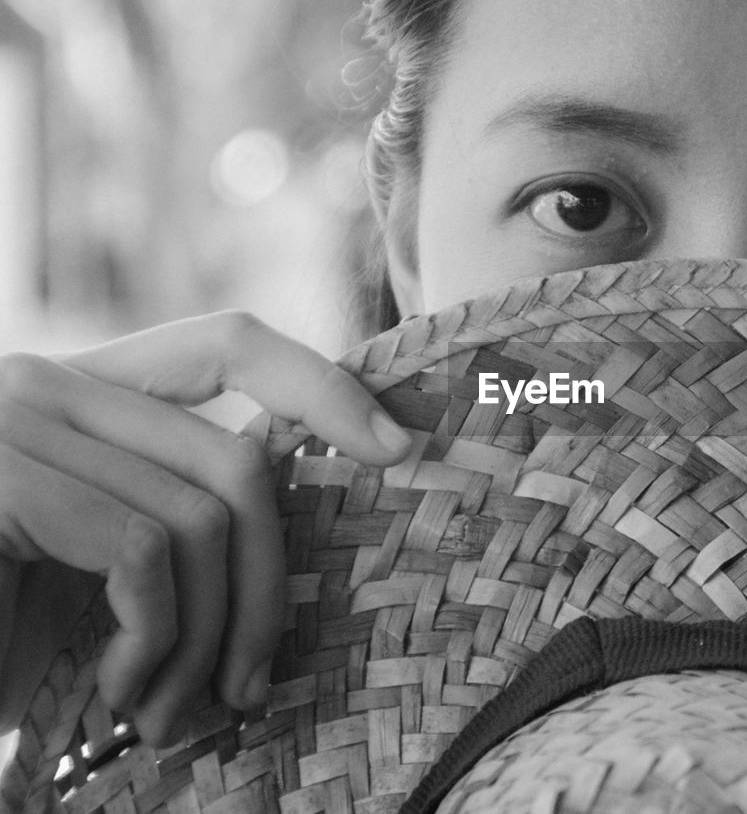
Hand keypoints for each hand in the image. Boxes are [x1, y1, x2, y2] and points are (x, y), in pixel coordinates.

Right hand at [0, 312, 411, 745]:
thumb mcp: (99, 569)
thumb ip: (180, 524)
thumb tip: (306, 542)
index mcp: (83, 393)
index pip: (226, 343)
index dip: (321, 383)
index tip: (397, 444)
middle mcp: (47, 384)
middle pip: (240, 460)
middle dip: (271, 586)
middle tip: (256, 684)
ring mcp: (16, 422)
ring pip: (202, 517)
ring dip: (205, 639)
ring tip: (169, 713)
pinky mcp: (0, 477)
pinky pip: (145, 553)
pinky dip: (152, 642)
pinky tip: (115, 693)